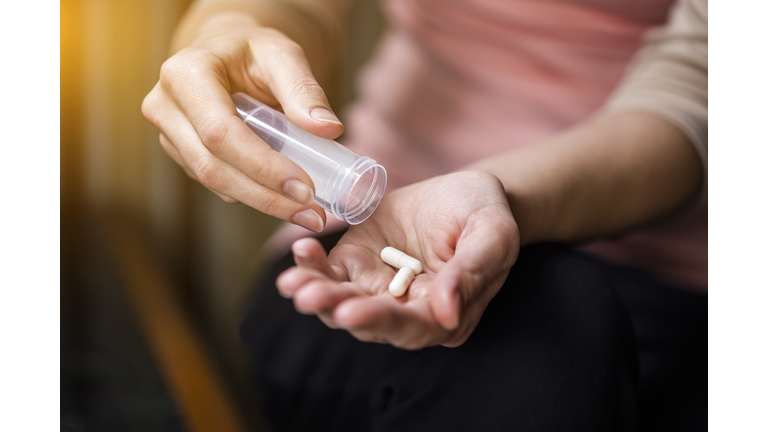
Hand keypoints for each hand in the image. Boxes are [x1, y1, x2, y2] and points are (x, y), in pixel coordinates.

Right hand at [142, 24, 342, 231]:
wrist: (228, 51)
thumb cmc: (254, 50)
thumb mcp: (283, 55)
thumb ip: (305, 89)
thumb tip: (330, 129)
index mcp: (185, 73)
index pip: (221, 133)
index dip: (263, 166)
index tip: (305, 187)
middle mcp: (166, 105)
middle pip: (213, 167)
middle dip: (266, 196)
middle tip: (312, 214)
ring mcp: (169, 133)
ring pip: (213, 182)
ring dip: (263, 202)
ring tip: (308, 213)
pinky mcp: (181, 153)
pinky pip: (216, 183)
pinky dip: (253, 195)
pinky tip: (286, 200)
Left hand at [276, 171, 519, 348]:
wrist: (465, 191)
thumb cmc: (486, 214)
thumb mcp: (492, 235)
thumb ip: (472, 272)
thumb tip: (446, 314)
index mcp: (445, 315)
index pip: (411, 327)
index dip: (381, 321)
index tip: (352, 313)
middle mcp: (407, 310)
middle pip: (369, 320)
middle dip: (336, 309)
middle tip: (309, 297)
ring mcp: (378, 289)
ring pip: (342, 302)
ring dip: (316, 293)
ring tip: (292, 282)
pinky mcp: (357, 265)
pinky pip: (331, 272)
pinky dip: (312, 264)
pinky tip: (301, 249)